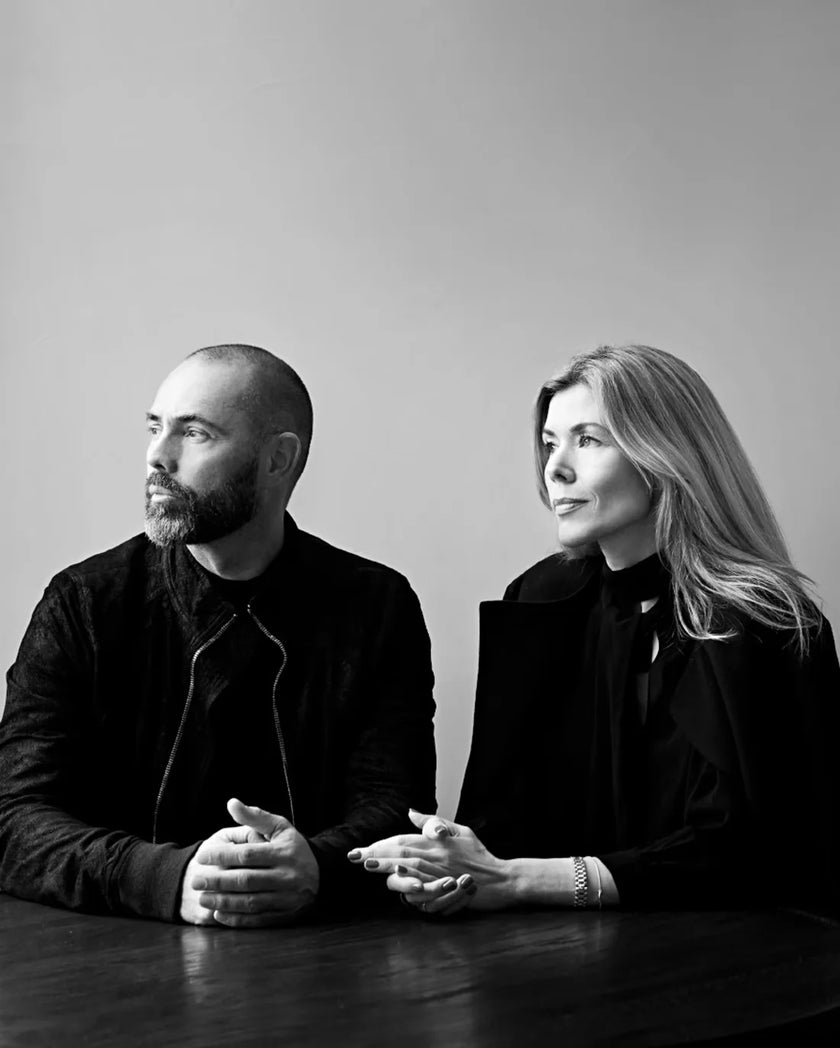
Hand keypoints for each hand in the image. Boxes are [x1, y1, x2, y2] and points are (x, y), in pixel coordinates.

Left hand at [186, 798, 319, 927]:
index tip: (202, 855)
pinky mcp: (286, 915)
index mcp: (284, 852)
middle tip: (195, 880)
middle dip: (218, 880)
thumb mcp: (279, 826)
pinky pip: (258, 919)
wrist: (321, 873)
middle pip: (246, 880)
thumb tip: (231, 803)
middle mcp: (287, 876)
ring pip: (250, 902)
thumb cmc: (292, 846)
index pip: (247, 854)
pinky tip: (219, 914)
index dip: (222, 855)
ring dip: (223, 902)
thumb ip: (255, 816)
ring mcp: (287, 897)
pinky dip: (237, 919)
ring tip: (202, 898)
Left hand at [348, 810, 514, 911]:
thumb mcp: (460, 830)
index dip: (381, 843)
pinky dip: (410, 885)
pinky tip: (397, 884)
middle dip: (378, 854)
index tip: (361, 850)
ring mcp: (443, 873)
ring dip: (388, 867)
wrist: (502, 879)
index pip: (403, 840)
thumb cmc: (480, 854)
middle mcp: (438, 855)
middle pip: (403, 853)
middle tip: (356, 857)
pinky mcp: (449, 889)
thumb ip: (434, 822)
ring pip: (411, 868)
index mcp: (438, 841)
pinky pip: (425, 888)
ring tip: (369, 865)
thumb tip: (410, 812)